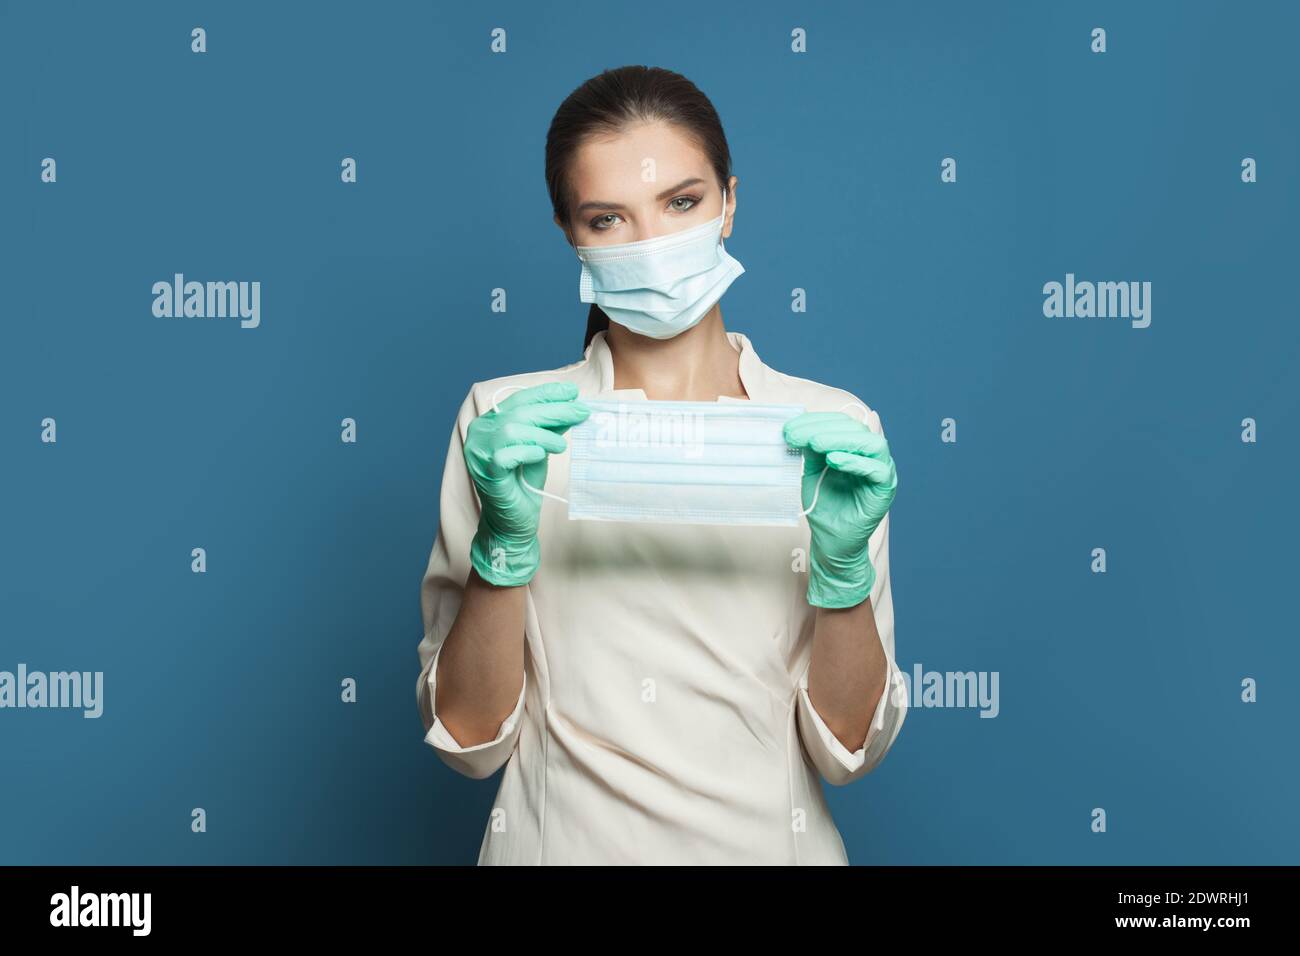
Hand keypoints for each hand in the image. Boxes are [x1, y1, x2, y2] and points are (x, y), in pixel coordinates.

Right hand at [465, 382, 589, 585]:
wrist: (512, 521)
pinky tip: (541, 455)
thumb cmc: (524, 483)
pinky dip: (526, 452)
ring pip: (513, 429)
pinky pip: (505, 455)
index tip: (573, 392)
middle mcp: (480, 433)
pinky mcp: (485, 472)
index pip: (520, 400)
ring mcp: (478, 452)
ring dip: (543, 434)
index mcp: (491, 422)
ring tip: (561, 445)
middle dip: (555, 410)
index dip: (547, 394)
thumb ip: (550, 427)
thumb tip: (573, 407)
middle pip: (520, 412)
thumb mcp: (540, 448)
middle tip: (581, 412)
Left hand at [783, 411, 897, 607]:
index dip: (815, 421)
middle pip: (855, 429)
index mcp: (856, 448)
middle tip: (796, 435)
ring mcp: (882, 472)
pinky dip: (856, 462)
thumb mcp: (812, 472)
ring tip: (815, 444)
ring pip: (871, 444)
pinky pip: (878, 470)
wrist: (831, 542)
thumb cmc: (825, 507)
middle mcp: (872, 456)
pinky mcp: (885, 490)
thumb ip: (811, 450)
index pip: (841, 423)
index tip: (788, 427)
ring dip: (840, 440)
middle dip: (823, 428)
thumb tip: (799, 427)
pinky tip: (834, 461)